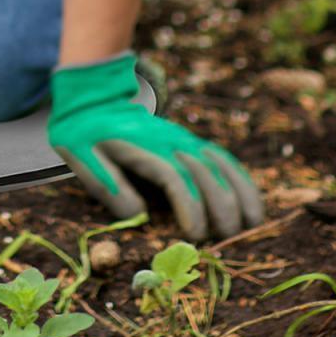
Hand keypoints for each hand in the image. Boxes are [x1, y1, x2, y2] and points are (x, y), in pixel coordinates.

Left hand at [47, 52, 263, 239]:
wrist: (93, 96)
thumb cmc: (83, 132)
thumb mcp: (81, 156)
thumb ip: (107, 185)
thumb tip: (139, 216)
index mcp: (144, 147)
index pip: (176, 177)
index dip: (189, 207)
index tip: (195, 236)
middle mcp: (171, 142)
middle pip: (205, 173)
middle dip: (221, 207)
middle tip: (227, 240)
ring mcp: (184, 140)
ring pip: (221, 164)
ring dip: (239, 193)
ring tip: (254, 224)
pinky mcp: (189, 142)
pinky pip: (222, 158)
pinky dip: (240, 178)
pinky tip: (252, 201)